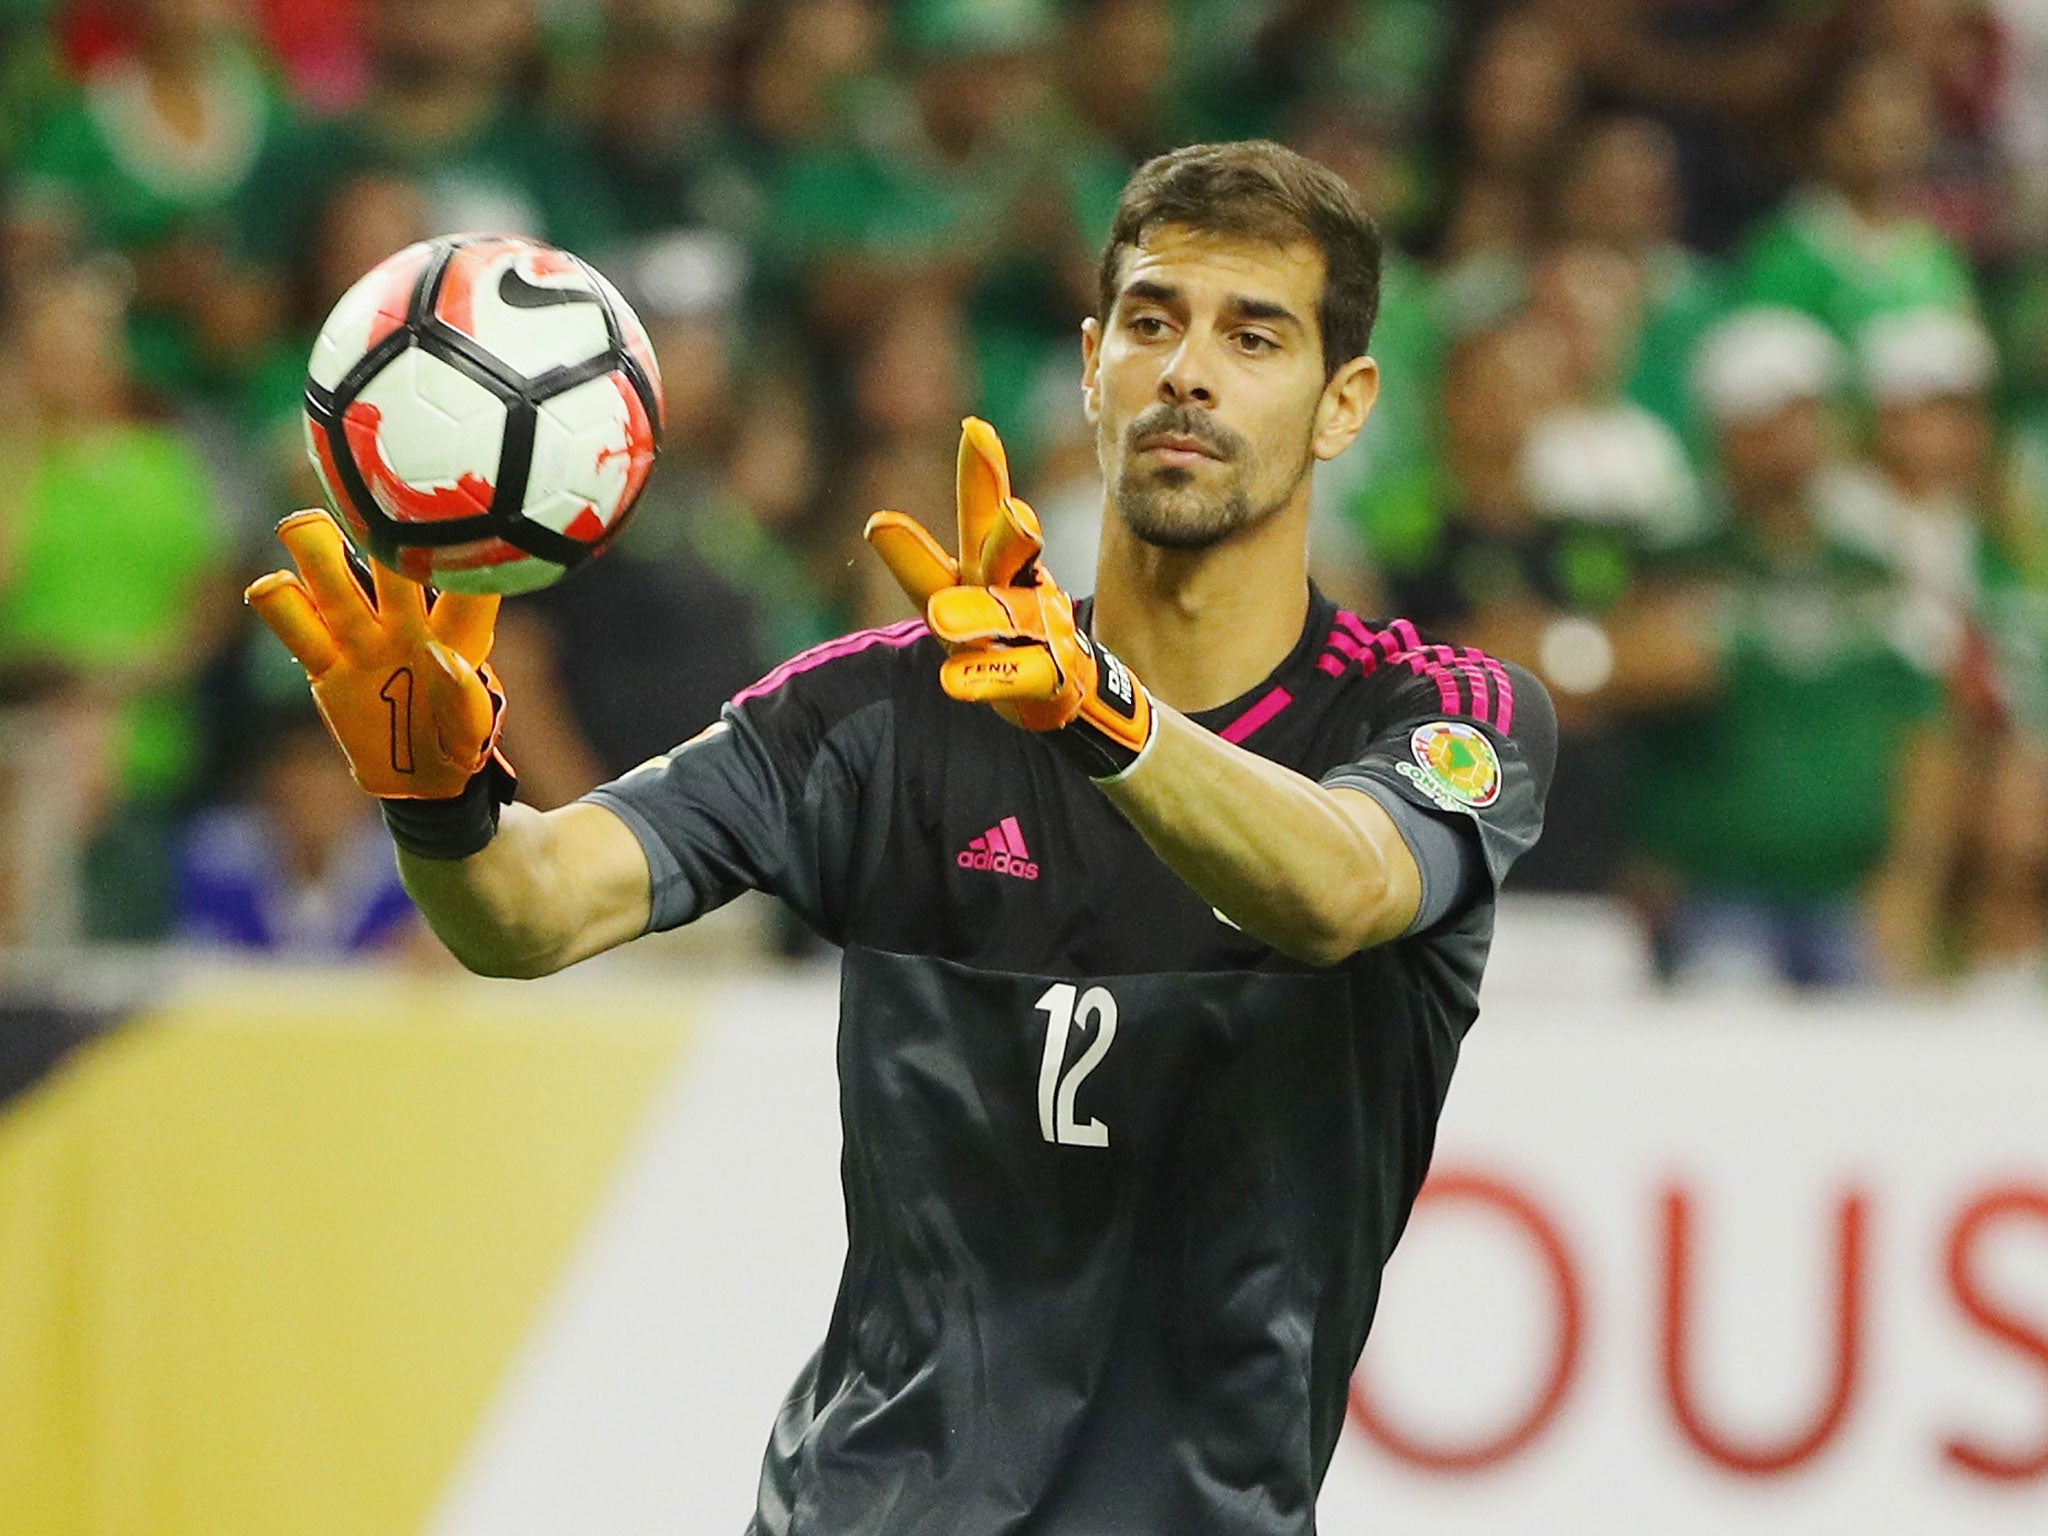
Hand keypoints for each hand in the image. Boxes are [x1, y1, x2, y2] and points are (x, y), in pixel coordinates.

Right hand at [245, 510, 508, 798]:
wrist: (420, 779)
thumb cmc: (457, 747)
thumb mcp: (471, 737)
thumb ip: (463, 703)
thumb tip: (442, 657)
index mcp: (458, 637)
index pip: (468, 588)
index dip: (470, 556)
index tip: (469, 519)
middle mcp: (407, 625)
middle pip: (392, 569)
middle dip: (384, 535)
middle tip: (371, 500)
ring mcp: (363, 640)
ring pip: (336, 586)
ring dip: (319, 554)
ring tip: (301, 527)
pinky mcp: (325, 665)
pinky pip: (297, 628)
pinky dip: (281, 605)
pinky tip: (271, 587)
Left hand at [864, 418, 1153, 779]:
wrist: (1071, 686)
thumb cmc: (999, 630)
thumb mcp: (952, 593)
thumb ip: (917, 562)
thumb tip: (876, 521)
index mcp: (990, 561)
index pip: (981, 514)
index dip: (983, 474)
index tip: (976, 427)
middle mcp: (1018, 586)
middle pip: (1008, 551)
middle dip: (1013, 529)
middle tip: (1018, 511)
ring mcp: (1041, 631)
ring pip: (1012, 616)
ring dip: (982, 613)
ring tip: (941, 616)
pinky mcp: (1052, 677)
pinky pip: (1023, 676)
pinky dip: (990, 677)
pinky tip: (954, 681)